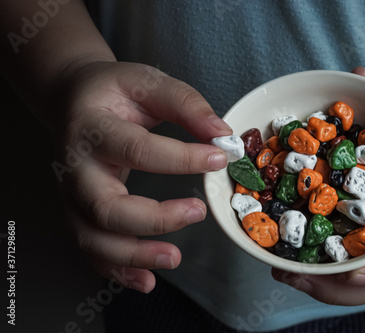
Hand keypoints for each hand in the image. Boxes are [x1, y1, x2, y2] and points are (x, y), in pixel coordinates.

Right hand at [53, 61, 231, 292]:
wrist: (75, 101)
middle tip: (198, 212)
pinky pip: (92, 249)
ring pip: (94, 238)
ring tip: (174, 258)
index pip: (136, 150)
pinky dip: (118, 270)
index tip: (219, 158)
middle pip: (106, 207)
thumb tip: (222, 135)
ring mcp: (72, 194)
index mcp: (92, 128)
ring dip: (134, 255)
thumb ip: (185, 104)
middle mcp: (74, 166)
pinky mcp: (79, 212)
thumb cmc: (115, 92)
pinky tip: (147, 280)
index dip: (180, 159)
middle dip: (155, 219)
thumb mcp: (148, 82)